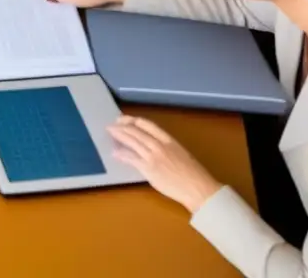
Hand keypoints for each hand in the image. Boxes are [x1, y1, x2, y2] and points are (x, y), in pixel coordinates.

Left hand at [107, 115, 222, 212]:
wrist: (197, 188)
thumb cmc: (193, 173)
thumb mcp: (180, 153)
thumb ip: (166, 147)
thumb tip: (152, 146)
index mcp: (169, 140)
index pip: (148, 124)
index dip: (134, 120)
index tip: (125, 120)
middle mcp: (159, 145)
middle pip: (136, 130)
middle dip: (122, 126)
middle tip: (113, 125)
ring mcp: (152, 156)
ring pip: (132, 141)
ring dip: (119, 135)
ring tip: (110, 132)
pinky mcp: (148, 168)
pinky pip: (131, 158)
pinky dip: (121, 154)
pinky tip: (115, 152)